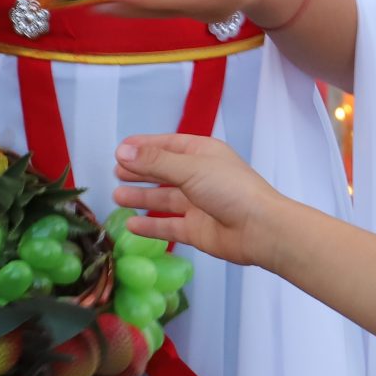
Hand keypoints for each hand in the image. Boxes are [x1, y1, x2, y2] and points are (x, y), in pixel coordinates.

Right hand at [112, 134, 287, 268]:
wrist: (260, 229)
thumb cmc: (231, 190)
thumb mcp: (190, 168)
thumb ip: (154, 162)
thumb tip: (122, 152)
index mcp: (203, 154)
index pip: (168, 145)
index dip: (144, 146)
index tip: (120, 150)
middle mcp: (200, 177)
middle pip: (164, 171)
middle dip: (141, 171)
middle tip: (116, 172)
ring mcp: (199, 204)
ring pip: (164, 199)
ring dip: (142, 197)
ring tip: (117, 196)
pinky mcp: (197, 230)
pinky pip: (168, 226)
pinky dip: (150, 225)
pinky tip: (132, 225)